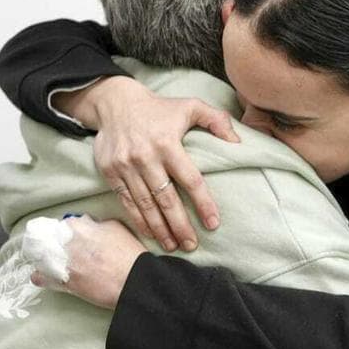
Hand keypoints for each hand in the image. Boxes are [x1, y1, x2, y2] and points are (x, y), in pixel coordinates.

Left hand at [30, 217, 145, 308]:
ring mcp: (62, 263)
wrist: (132, 282)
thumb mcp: (116, 228)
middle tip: (65, 248)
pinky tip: (43, 275)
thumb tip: (90, 226)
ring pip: (42, 256)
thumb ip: (97, 225)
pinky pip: (40, 277)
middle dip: (56, 243)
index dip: (70, 231)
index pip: (65, 223)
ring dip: (47, 257)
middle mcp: (65, 243)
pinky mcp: (62, 282)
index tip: (73, 236)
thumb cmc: (128, 256)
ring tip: (54, 260)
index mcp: (78, 226)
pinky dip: (41, 276)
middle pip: (49, 238)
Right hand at [56, 76, 239, 252]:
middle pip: (167, 199)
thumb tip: (237, 143)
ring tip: (173, 246)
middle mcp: (146, 157)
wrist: (115, 103)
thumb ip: (216, 120)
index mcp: (168, 143)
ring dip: (160, 228)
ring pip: (146, 205)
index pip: (190, 180)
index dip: (203, 203)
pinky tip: (150, 233)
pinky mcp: (111, 172)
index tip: (213, 223)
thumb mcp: (190, 105)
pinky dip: (139, 220)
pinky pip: (127, 202)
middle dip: (180, 226)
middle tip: (192, 245)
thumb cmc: (159, 108)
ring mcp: (126, 166)